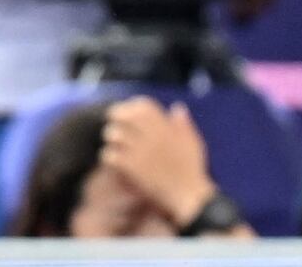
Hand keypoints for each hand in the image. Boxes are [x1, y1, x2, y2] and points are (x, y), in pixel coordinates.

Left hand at [98, 100, 217, 223]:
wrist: (187, 194)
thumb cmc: (192, 170)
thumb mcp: (192, 141)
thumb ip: (183, 124)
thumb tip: (176, 108)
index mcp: (166, 127)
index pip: (143, 106)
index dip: (132, 106)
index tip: (126, 110)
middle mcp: (152, 135)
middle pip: (125, 117)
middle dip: (115, 118)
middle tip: (113, 124)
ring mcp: (141, 151)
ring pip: (114, 135)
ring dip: (111, 138)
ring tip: (113, 143)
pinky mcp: (132, 168)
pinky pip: (111, 155)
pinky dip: (108, 156)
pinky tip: (113, 160)